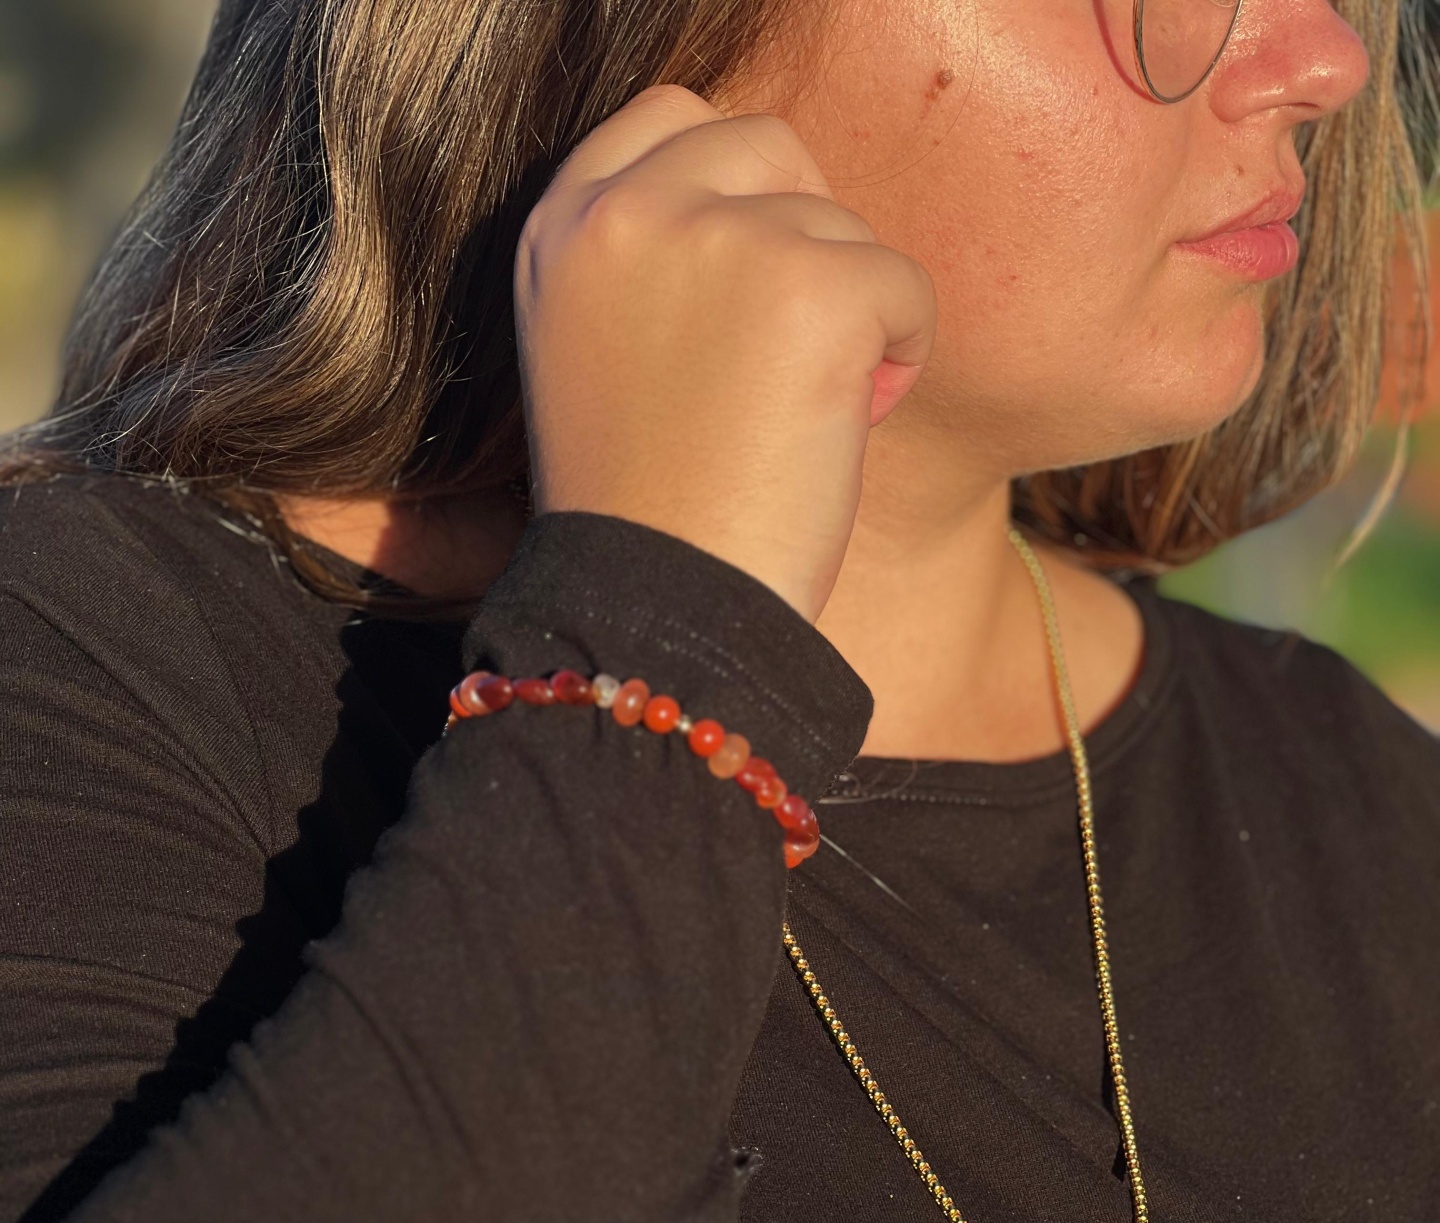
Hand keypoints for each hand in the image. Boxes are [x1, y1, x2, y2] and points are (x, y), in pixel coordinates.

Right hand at [514, 86, 935, 625]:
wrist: (660, 619)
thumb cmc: (642, 519)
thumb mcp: (599, 361)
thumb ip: (650, 266)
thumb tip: (769, 209)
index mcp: (558, 230)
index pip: (670, 116)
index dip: (734, 185)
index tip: (756, 270)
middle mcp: (627, 212)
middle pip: (768, 146)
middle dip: (804, 235)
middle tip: (796, 350)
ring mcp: (720, 241)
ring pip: (840, 223)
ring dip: (850, 310)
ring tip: (806, 417)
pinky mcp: (813, 288)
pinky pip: (903, 281)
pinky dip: (904, 351)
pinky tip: (852, 423)